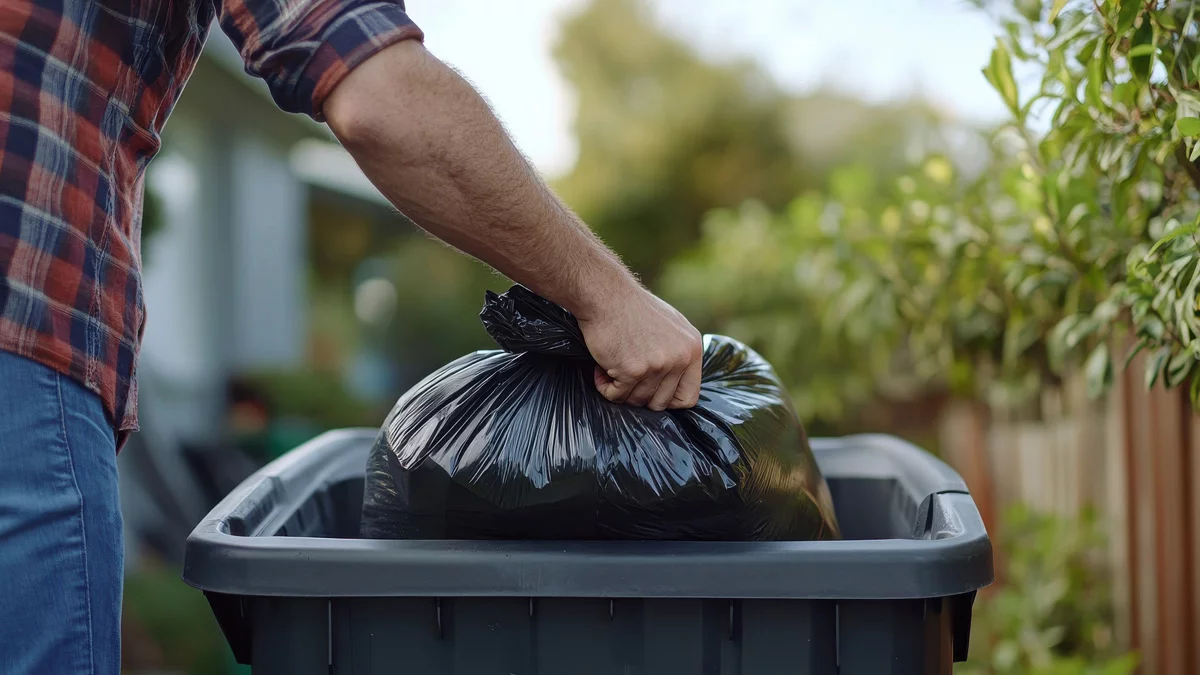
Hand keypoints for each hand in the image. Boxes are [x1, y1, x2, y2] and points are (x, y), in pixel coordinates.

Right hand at [576, 282, 702, 410]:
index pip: (688, 397)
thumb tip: (679, 382)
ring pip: (637, 401)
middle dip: (640, 396)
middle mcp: (679, 359)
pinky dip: (604, 386)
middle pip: (661, 403)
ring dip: (621, 390)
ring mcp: (658, 365)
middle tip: (626, 379)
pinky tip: (600, 369)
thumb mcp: (671, 325)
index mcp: (692, 349)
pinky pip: (616, 395)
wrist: (606, 294)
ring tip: (612, 367)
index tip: (650, 393)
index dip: (667, 401)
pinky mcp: (633, 370)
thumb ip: (679, 353)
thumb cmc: (632, 308)